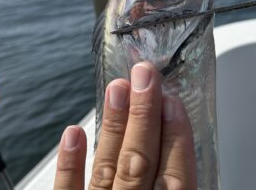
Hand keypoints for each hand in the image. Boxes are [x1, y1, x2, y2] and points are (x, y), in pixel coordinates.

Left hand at [53, 62, 196, 189]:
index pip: (175, 178)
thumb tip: (184, 146)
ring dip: (113, 127)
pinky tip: (73, 133)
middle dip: (144, 116)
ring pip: (107, 169)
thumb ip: (179, 185)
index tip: (173, 101)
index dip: (176, 137)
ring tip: (116, 89)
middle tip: (145, 76)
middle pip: (140, 162)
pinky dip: (70, 163)